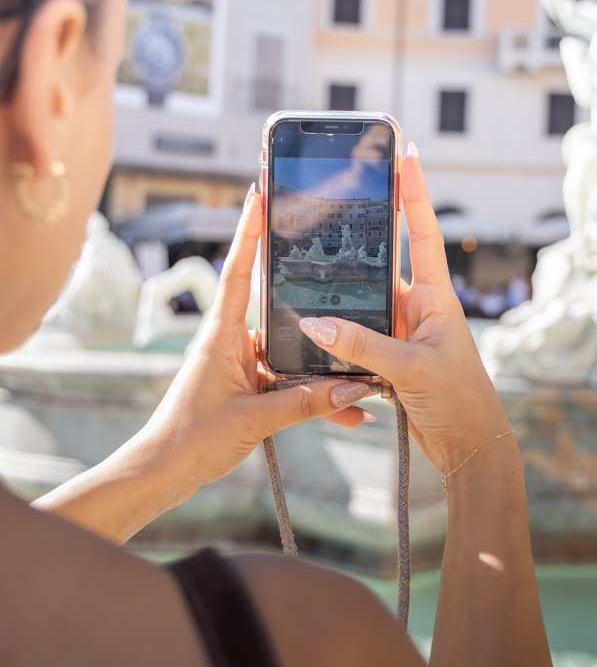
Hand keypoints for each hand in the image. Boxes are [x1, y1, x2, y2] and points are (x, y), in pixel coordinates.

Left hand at [133, 186, 375, 498]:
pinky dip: (316, 395)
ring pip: (293, 351)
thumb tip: (352, 389)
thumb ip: (304, 404)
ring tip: (364, 364)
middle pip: (279, 305)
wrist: (163, 474)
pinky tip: (349, 411)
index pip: (240, 270)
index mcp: (222, 334)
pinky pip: (291, 382)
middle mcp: (234, 341)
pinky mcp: (251, 387)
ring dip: (324, 363)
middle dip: (310, 289)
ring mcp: (243, 363)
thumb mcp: (253, 421)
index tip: (262, 192)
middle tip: (339, 257)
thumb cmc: (191, 440)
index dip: (250, 231)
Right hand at [298, 148, 510, 474]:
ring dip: (340, 294)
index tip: (406, 154)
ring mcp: (403, 334)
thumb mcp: (411, 370)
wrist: (471, 449)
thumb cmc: (459, 402)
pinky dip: (336, 336)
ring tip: (306, 263)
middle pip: (383, 263)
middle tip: (336, 193)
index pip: (423, 233)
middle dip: (361, 233)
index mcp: (436, 298)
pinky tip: (310, 331)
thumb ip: (363, 347)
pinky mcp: (389, 360)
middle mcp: (419, 309)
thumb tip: (315, 323)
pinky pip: (355, 337)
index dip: (415, 193)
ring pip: (362, 303)